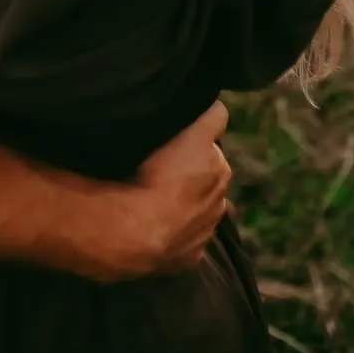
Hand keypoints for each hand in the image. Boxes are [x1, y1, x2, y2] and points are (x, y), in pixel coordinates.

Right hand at [79, 101, 231, 281]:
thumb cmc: (139, 174)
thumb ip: (170, 116)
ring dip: (192, 196)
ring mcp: (212, 217)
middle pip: (213, 161)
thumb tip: (170, 102)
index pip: (216, 118)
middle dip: (197, 163)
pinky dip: (182, 229)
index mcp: (212, 150)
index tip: (186, 123)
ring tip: (160, 199)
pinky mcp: (198, 250)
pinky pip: (193, 232)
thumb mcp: (147, 128)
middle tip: (166, 166)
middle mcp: (220, 180)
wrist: (133, 231)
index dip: (200, 121)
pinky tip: (158, 228)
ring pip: (207, 198)